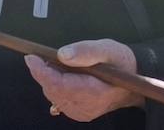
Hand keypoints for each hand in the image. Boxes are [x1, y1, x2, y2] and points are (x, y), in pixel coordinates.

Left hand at [25, 39, 143, 121]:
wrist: (133, 82)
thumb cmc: (120, 62)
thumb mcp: (108, 49)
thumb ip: (86, 51)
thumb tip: (61, 54)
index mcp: (94, 92)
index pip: (59, 85)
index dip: (42, 72)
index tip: (31, 57)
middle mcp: (85, 106)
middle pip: (52, 90)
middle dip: (43, 72)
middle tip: (40, 56)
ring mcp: (81, 112)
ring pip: (53, 95)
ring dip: (49, 79)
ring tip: (54, 64)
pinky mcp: (78, 113)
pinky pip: (58, 100)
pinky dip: (55, 86)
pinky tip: (61, 75)